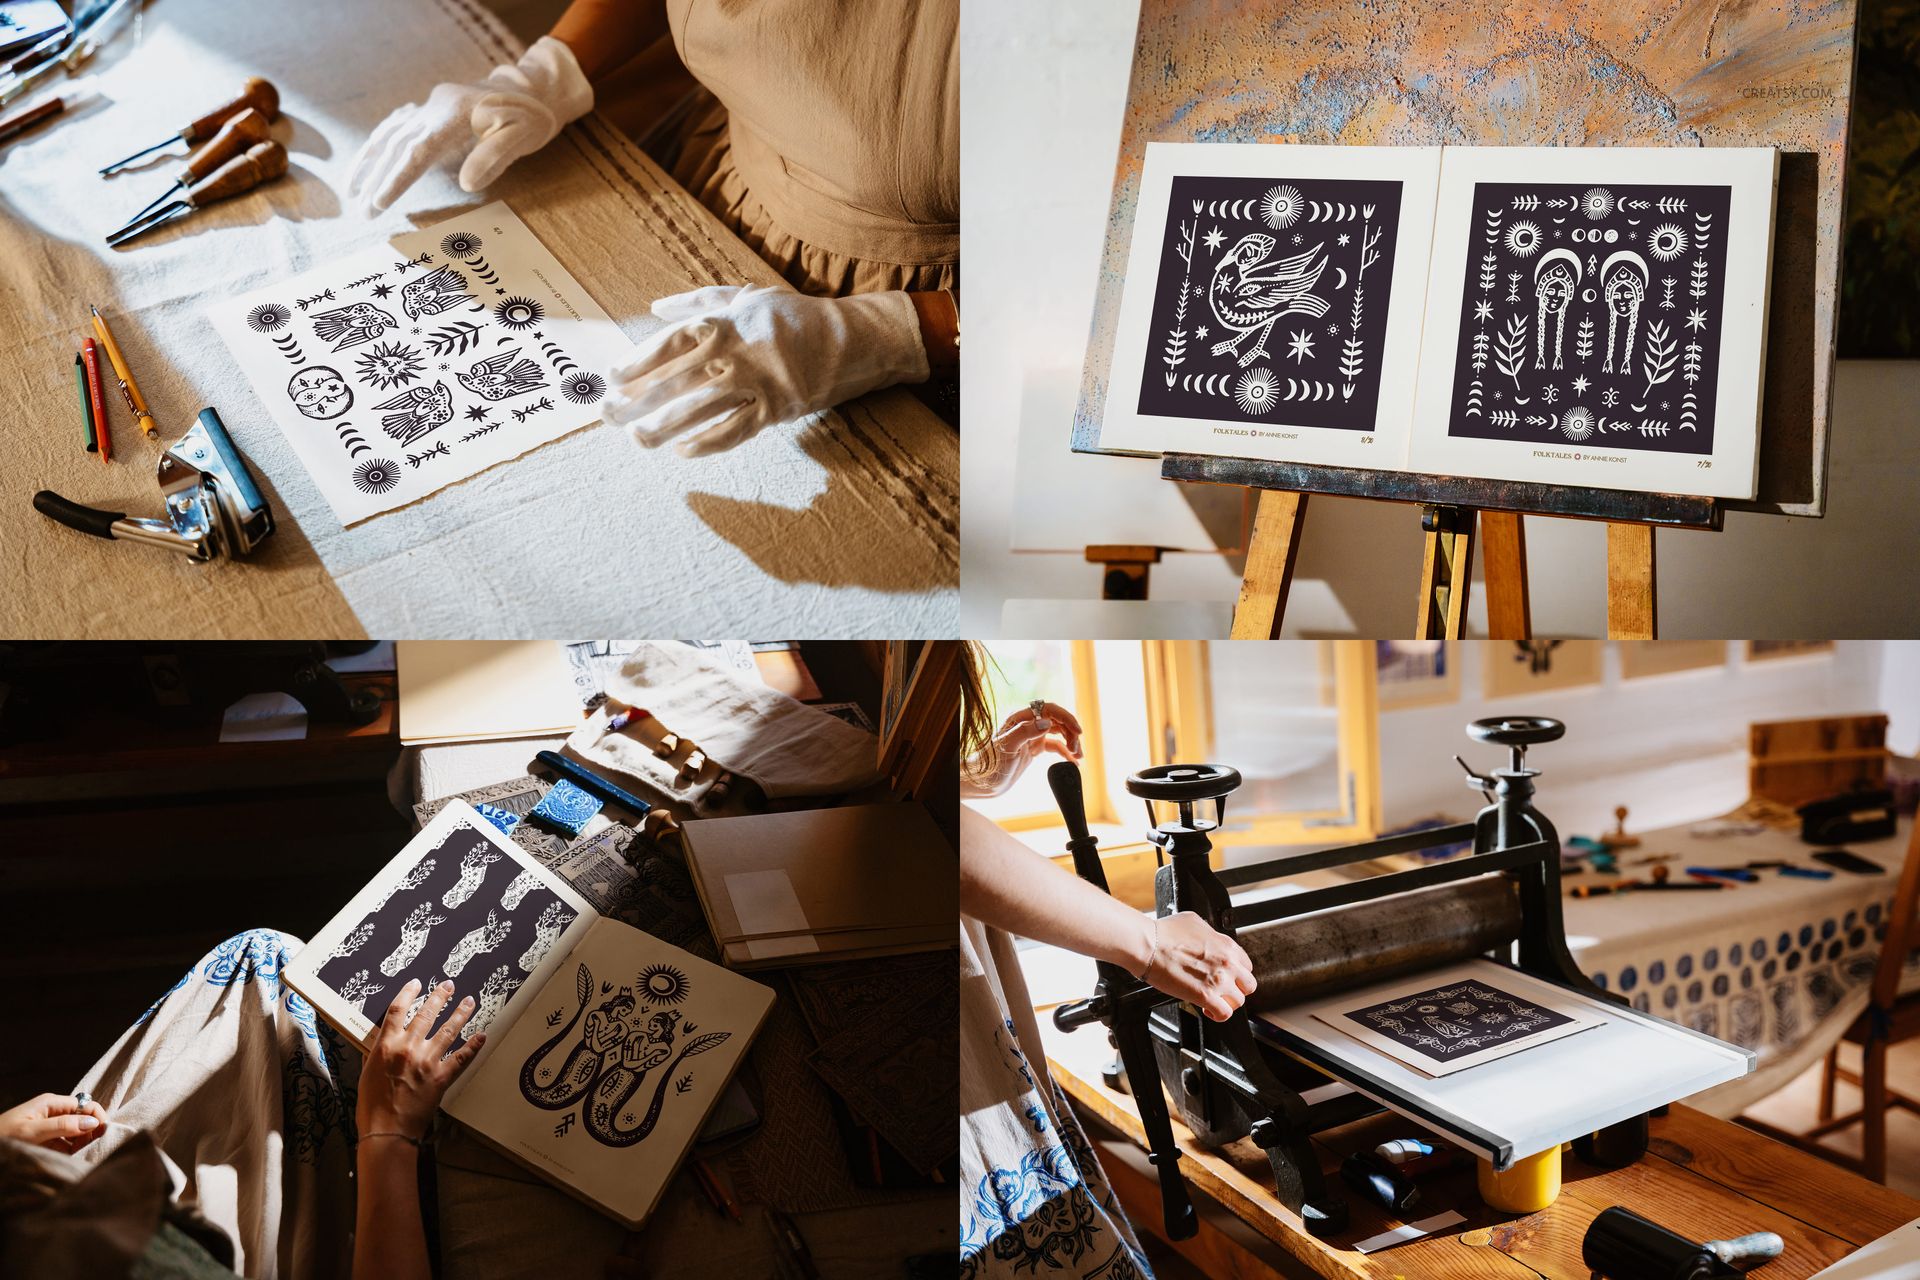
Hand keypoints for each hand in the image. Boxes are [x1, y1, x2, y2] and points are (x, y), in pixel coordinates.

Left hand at [0, 1092, 108, 1154]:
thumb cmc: (2, 1137)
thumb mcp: (32, 1131)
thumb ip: (63, 1126)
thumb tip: (93, 1123)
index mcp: (51, 1103)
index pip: (84, 1105)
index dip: (96, 1117)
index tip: (104, 1133)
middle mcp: (52, 1113)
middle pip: (82, 1118)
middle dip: (91, 1131)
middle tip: (95, 1147)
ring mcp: (49, 1128)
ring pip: (76, 1133)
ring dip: (83, 1143)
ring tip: (85, 1155)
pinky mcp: (45, 1142)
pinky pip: (66, 1145)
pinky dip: (73, 1151)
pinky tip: (74, 1159)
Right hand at [348, 36, 592, 213]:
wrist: (528, 89)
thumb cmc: (529, 118)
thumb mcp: (522, 137)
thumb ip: (493, 157)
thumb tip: (465, 184)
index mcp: (454, 114)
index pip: (419, 151)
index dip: (397, 178)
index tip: (378, 202)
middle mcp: (434, 107)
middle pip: (397, 145)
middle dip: (376, 178)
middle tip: (361, 211)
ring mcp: (429, 106)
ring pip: (390, 133)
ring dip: (369, 161)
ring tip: (351, 189)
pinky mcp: (430, 109)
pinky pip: (397, 125)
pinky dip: (380, 143)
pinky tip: (368, 158)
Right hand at [356, 979, 484, 1140]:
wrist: (387, 1130)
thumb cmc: (372, 1106)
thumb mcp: (366, 1074)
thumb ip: (375, 1054)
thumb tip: (382, 1042)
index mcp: (386, 1045)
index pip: (397, 1010)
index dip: (408, 993)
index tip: (416, 983)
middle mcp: (408, 1048)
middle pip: (426, 1013)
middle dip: (439, 996)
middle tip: (449, 984)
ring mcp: (427, 1061)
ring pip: (448, 1029)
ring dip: (461, 1013)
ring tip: (469, 1001)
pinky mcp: (442, 1077)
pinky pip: (462, 1057)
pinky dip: (473, 1046)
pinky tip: (482, 1036)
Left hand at [602, 285, 930, 455]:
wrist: (851, 340)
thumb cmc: (792, 317)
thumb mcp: (747, 297)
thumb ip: (699, 301)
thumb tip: (654, 307)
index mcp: (727, 323)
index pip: (673, 343)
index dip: (640, 361)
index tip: (613, 377)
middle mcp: (739, 352)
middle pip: (679, 379)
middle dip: (639, 399)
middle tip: (608, 415)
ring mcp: (760, 383)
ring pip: (702, 408)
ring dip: (666, 426)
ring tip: (638, 439)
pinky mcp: (778, 409)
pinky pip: (738, 430)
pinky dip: (710, 442)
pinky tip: (684, 452)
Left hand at [963, 702, 1082, 796]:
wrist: (982, 781)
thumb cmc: (990, 763)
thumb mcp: (1008, 746)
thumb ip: (1026, 732)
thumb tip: (1047, 722)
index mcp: (1020, 718)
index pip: (1049, 709)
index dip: (1066, 717)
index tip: (1078, 731)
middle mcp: (1027, 724)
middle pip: (1057, 720)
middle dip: (1070, 732)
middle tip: (1077, 749)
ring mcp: (1031, 736)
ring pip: (1058, 733)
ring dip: (1070, 742)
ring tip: (1078, 756)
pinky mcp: (1033, 749)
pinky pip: (1054, 747)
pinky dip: (1065, 753)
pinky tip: (1073, 762)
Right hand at [1134, 912, 1256, 1022]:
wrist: (1149, 945)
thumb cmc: (1165, 932)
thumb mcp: (1194, 921)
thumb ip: (1210, 934)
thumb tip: (1209, 939)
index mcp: (1227, 945)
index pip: (1247, 966)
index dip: (1236, 973)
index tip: (1228, 977)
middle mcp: (1228, 963)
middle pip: (1248, 985)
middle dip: (1236, 989)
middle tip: (1223, 990)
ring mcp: (1218, 981)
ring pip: (1238, 1001)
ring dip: (1226, 1003)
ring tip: (1213, 1001)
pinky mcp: (1205, 996)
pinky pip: (1224, 1014)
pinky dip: (1218, 1015)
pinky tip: (1208, 1010)